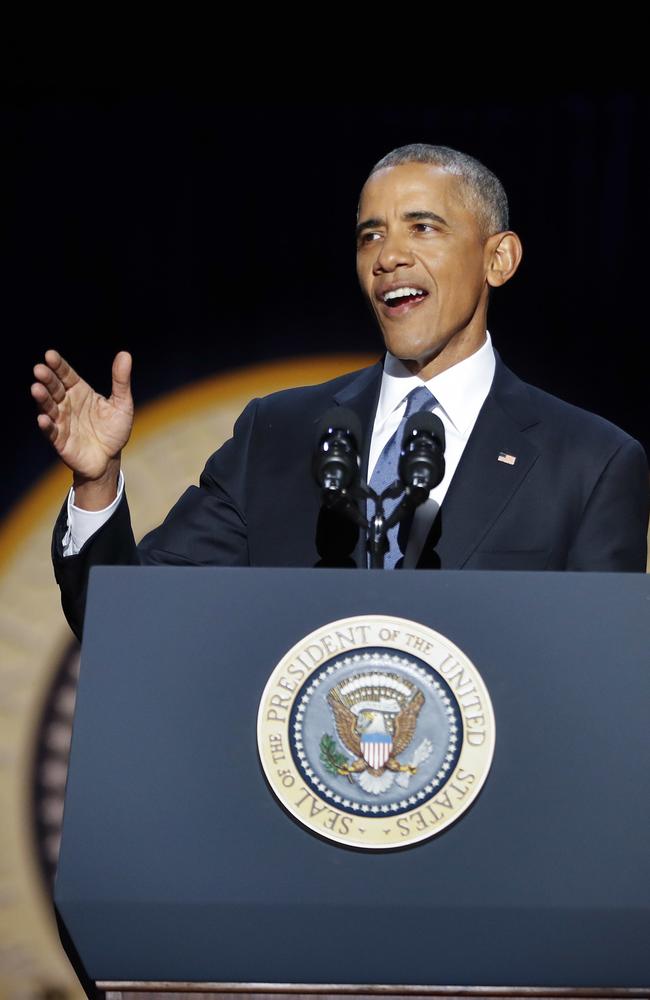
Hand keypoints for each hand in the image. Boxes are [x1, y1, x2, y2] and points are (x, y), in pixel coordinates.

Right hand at [31, 350, 133, 504]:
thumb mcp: (122, 404)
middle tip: (39, 369)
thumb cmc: (114, 430)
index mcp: (79, 392)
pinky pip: (51, 432)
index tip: (50, 355)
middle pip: (54, 388)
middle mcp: (66, 404)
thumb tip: (125, 354)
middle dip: (46, 379)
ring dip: (42, 399)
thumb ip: (121, 381)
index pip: (66, 375)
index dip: (58, 365)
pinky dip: (47, 426)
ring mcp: (61, 421)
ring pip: (49, 407)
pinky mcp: (59, 440)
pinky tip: (43, 419)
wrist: (109, 459)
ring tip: (36, 388)